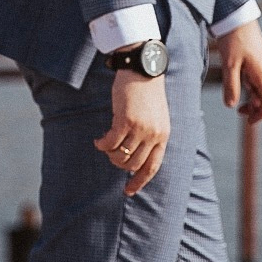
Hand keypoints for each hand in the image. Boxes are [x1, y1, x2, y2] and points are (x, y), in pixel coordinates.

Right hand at [93, 64, 169, 195]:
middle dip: (119, 165)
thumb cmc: (147, 93)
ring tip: (105, 145)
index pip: (152, 167)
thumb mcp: (156, 117)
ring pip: (120, 155)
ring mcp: (140, 129)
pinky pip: (110, 142)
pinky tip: (98, 141)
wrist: (143, 70)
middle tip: (111, 156)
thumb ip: (149, 135)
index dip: (139, 181)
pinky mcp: (125, 120)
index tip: (128, 191)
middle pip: (133, 164)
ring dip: (110, 154)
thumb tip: (133, 155)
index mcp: (163, 136)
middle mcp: (153, 135)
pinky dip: (102, 144)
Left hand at [216, 20, 261, 123]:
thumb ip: (231, 86)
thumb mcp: (229, 65)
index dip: (260, 114)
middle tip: (242, 112)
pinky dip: (256, 82)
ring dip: (255, 94)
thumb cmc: (233, 40)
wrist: (237, 16)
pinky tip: (244, 80)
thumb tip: (231, 106)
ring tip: (241, 95)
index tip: (249, 121)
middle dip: (257, 106)